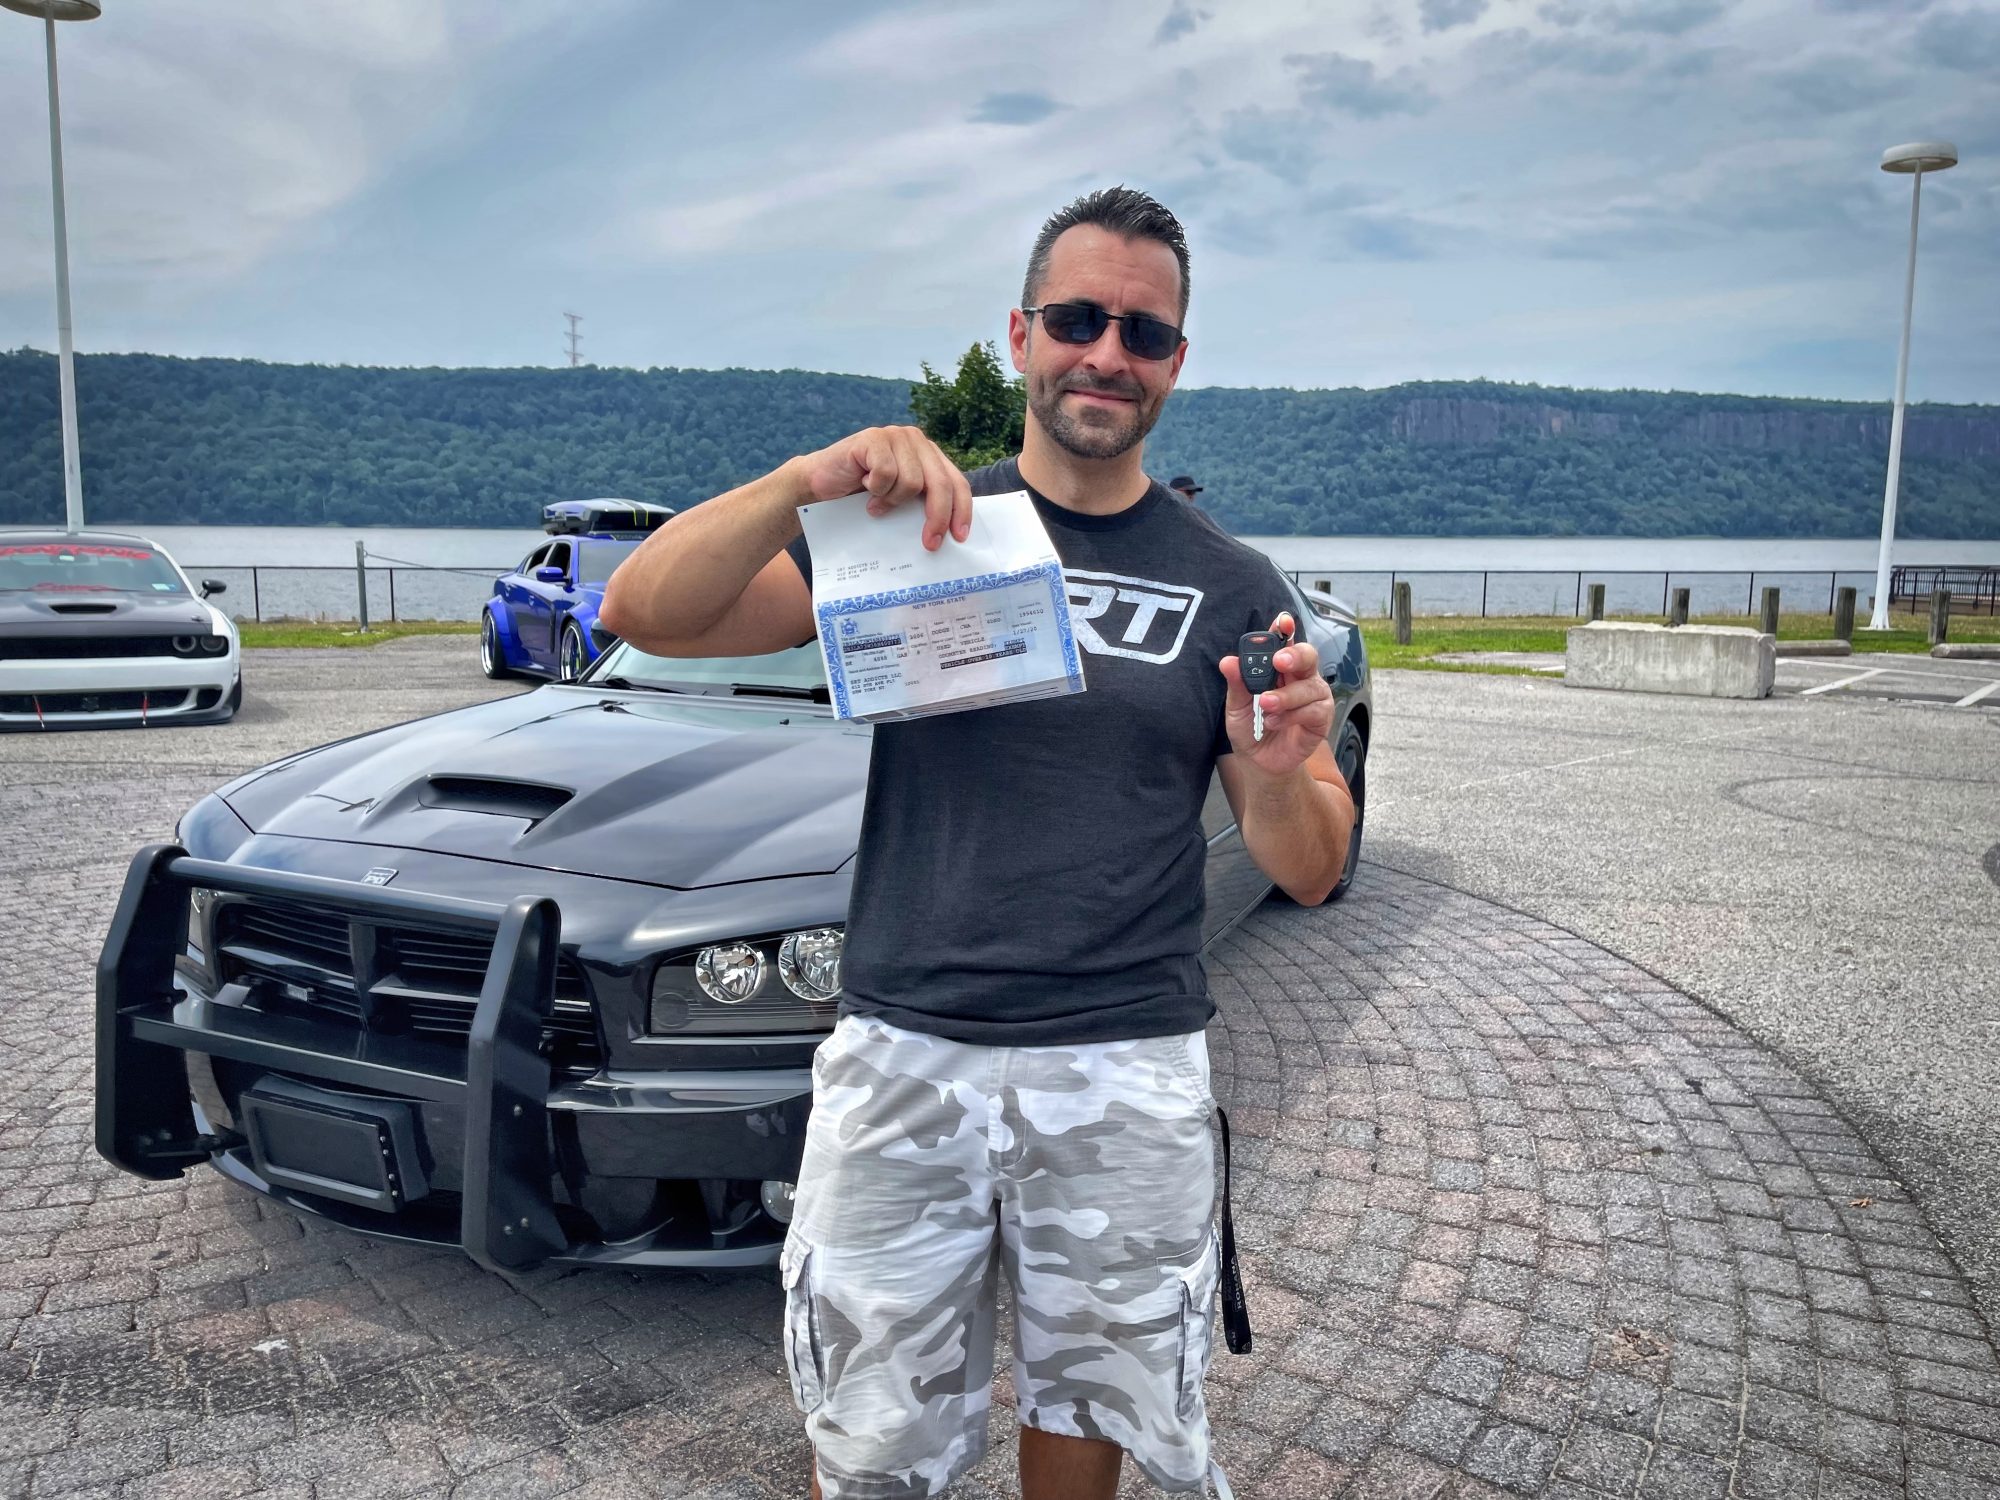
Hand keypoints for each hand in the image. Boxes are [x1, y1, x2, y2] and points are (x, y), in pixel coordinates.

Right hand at [788, 425, 972, 551]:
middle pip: (940, 484)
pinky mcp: (873, 438)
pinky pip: (886, 474)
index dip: (961, 510)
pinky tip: (864, 486)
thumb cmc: (859, 494)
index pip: (956, 481)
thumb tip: (948, 532)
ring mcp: (895, 436)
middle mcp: (916, 440)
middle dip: (937, 517)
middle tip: (929, 543)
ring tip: (876, 503)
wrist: (818, 483)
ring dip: (892, 501)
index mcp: (928, 454)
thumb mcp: (899, 499)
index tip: (959, 537)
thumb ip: (921, 503)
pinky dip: (875, 489)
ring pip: (912, 483)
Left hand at [1219, 613, 1333, 774]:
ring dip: (1285, 696)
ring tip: (1265, 706)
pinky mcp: (1321, 719)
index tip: (1282, 621)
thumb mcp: (1236, 706)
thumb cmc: (1251, 728)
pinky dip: (1291, 716)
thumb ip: (1237, 684)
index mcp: (1280, 668)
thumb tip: (1228, 661)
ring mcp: (1314, 697)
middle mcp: (1301, 677)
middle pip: (1307, 655)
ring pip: (1310, 686)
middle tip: (1278, 662)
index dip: (1285, 629)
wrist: (1260, 762)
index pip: (1285, 642)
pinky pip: (1313, 711)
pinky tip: (1274, 722)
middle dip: (1294, 655)